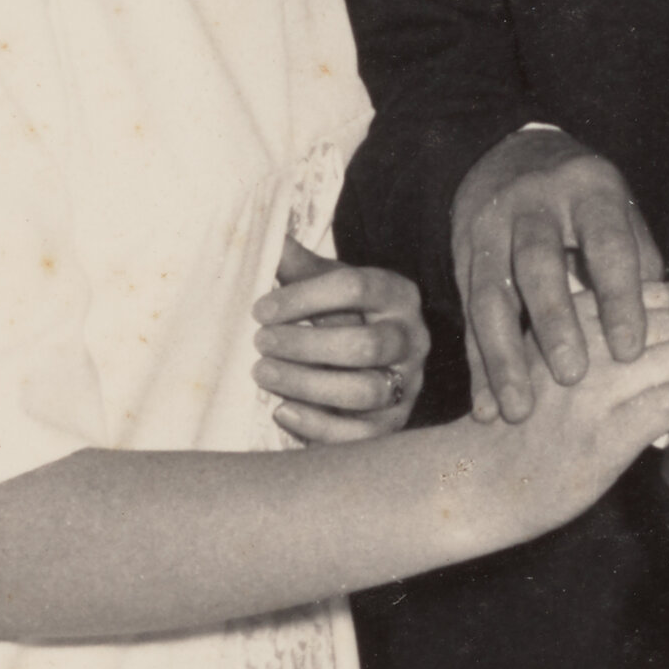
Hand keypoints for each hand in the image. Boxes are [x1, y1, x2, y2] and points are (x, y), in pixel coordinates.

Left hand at [253, 243, 427, 443]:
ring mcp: (408, 383)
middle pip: (366, 345)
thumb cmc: (342, 313)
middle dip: (305, 345)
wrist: (373, 355)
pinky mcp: (395, 423)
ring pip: (365, 391)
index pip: (355, 288)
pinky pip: (362, 435)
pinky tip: (282, 411)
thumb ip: (295, 264)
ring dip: (307, 384)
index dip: (304, 297)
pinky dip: (319, 426)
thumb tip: (257, 233)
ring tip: (263, 373)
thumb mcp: (325, 283)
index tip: (260, 309)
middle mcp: (412, 338)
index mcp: (396, 293)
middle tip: (260, 342)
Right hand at [451, 128, 662, 427]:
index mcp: (588, 190)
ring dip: (502, 356)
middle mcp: (534, 204)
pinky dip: (476, 366)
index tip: (630, 352)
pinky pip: (467, 316)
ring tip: (519, 410)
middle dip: (554, 323)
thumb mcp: (621, 215)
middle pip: (538, 264)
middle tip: (572, 379)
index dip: (619, 299)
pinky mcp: (461, 256)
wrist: (511, 156)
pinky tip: (485, 407)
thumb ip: (644, 270)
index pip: (606, 245)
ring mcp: (490, 228)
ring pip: (490, 295)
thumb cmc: (585, 203)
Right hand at [464, 282, 668, 540]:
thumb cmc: (515, 415)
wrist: (479, 479)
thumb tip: (649, 310)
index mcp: (563, 315)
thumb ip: (581, 325)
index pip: (644, 289)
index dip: (661, 315)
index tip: (655, 342)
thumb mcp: (537, 350)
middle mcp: (578, 344)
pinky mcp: (607, 435)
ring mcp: (593, 390)